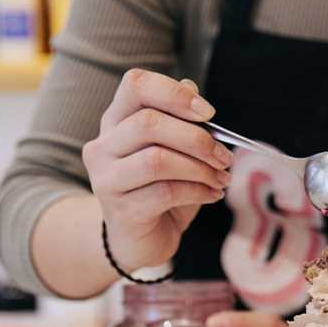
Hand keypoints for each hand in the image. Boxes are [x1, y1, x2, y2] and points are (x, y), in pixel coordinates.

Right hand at [82, 69, 231, 271]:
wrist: (141, 241)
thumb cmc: (161, 191)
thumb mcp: (174, 153)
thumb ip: (180, 122)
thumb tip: (192, 89)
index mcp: (116, 121)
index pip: (135, 85)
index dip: (174, 93)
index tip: (208, 113)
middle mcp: (103, 146)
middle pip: (148, 123)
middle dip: (197, 139)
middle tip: (224, 157)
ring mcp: (107, 179)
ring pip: (157, 160)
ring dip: (200, 168)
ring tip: (221, 179)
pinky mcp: (122, 210)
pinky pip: (166, 193)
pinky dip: (198, 191)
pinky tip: (213, 195)